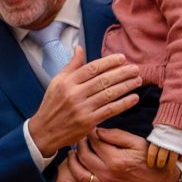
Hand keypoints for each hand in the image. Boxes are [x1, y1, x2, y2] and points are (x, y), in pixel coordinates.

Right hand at [27, 53, 142, 154]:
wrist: (44, 132)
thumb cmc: (52, 105)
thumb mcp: (56, 82)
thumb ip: (71, 66)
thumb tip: (80, 49)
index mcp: (67, 82)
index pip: (92, 68)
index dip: (109, 62)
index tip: (122, 58)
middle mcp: (74, 94)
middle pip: (103, 80)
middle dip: (122, 73)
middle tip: (135, 68)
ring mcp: (82, 109)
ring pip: (109, 94)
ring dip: (126, 86)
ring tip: (138, 80)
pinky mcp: (88, 122)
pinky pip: (110, 110)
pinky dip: (124, 104)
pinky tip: (134, 98)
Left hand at [68, 129, 181, 181]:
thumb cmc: (151, 161)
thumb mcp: (137, 143)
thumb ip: (117, 136)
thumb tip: (98, 131)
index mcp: (115, 159)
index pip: (95, 142)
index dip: (90, 133)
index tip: (89, 128)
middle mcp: (107, 173)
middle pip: (84, 156)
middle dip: (79, 144)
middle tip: (79, 138)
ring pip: (80, 173)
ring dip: (71, 162)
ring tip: (71, 153)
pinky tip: (62, 181)